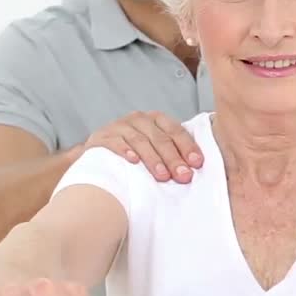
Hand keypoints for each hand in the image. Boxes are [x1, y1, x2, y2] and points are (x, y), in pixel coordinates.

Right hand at [84, 110, 202, 182]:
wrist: (98, 157)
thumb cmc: (134, 155)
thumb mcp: (155, 148)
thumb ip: (173, 153)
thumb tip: (196, 169)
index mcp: (156, 119)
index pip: (176, 131)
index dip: (187, 147)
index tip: (196, 164)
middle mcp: (138, 119)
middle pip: (160, 138)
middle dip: (173, 158)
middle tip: (183, 176)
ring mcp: (119, 126)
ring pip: (140, 140)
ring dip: (153, 159)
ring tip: (163, 176)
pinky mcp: (102, 137)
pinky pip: (115, 142)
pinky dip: (125, 150)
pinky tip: (133, 161)